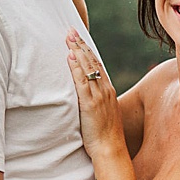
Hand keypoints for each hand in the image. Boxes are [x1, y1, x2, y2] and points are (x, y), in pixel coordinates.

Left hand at [65, 30, 122, 157]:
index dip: (86, 50)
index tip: (77, 38)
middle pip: (92, 61)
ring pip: (87, 67)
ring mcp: (98, 96)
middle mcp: (104, 89)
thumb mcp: (101, 113)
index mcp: (107, 90)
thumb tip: (84, 95)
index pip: (96, 64)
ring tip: (68, 37)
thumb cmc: (104, 135)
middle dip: (80, 44)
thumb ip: (94, 101)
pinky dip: (76, 68)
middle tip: (70, 30)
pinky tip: (70, 57)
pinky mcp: (90, 104)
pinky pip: (82, 82)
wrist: (110, 149)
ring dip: (77, 50)